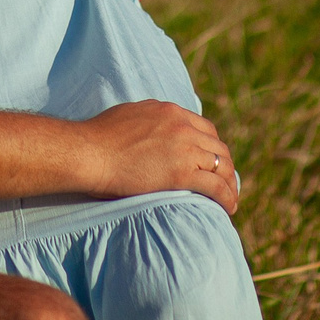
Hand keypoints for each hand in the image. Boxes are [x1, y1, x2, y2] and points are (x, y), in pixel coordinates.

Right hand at [75, 101, 241, 213]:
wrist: (89, 152)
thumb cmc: (98, 138)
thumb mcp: (130, 115)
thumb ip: (148, 120)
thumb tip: (150, 128)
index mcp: (170, 111)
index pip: (204, 128)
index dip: (211, 146)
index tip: (211, 161)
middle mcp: (182, 126)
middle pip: (217, 146)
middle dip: (226, 165)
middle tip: (226, 182)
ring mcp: (184, 148)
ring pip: (222, 165)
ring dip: (230, 183)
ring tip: (230, 198)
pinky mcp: (181, 173)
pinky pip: (215, 186)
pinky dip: (226, 197)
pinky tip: (228, 208)